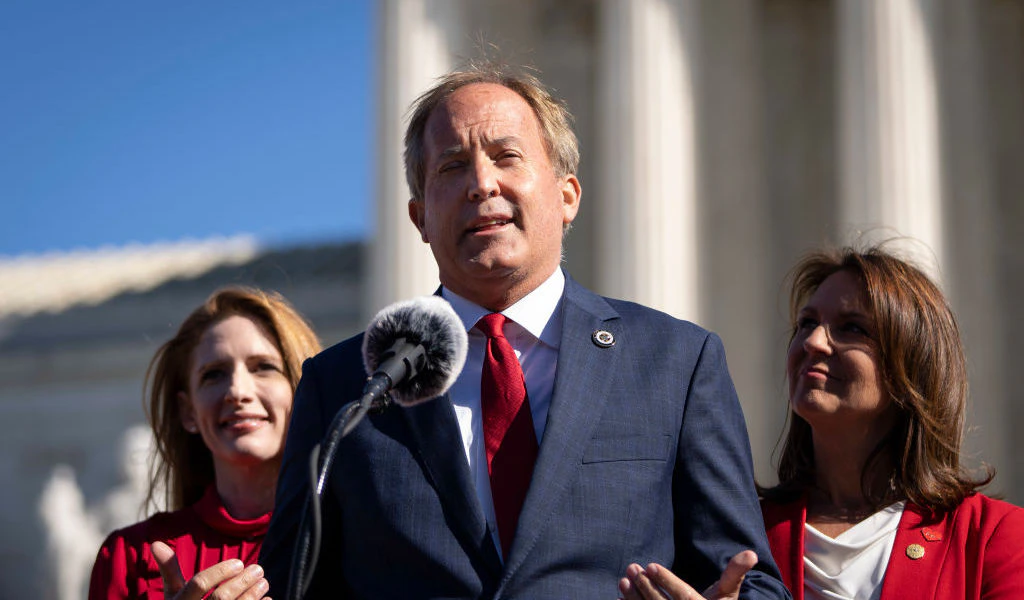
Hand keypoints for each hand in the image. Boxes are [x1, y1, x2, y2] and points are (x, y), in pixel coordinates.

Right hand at [151, 541, 270, 599]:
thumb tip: (155, 543)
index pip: (198, 584)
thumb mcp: (172, 595)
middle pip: (221, 598)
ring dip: (253, 595)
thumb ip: (169, 570)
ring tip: (264, 582)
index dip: (220, 572)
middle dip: (242, 582)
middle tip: (259, 569)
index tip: (240, 563)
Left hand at [618, 550, 757, 599]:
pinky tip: (620, 598)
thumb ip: (735, 574)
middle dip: (647, 587)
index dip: (668, 582)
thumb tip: (752, 553)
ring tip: (624, 579)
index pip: (685, 597)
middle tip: (633, 568)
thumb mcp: (728, 594)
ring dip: (635, 598)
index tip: (651, 565)